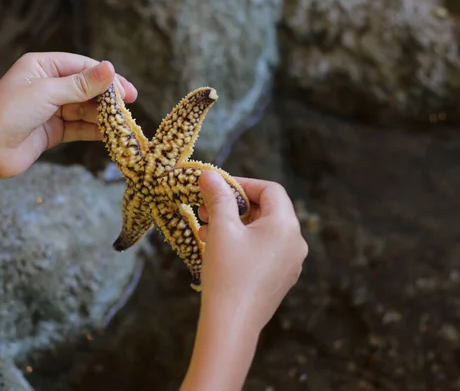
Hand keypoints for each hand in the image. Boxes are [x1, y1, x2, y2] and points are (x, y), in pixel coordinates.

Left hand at [0, 52, 137, 182]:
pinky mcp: (53, 130)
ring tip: (122, 123)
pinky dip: (94, 130)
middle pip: (86, 88)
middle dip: (107, 97)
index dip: (106, 77)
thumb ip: (81, 84)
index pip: (82, 66)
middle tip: (129, 106)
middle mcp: (48, 85)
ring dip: (102, 115)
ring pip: (84, 109)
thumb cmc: (8, 113)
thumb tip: (110, 68)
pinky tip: (109, 134)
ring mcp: (51, 109)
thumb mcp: (47, 93)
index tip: (126, 90)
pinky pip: (79, 127)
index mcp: (42, 67)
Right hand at [197, 171, 307, 320]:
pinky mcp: (279, 279)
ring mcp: (289, 263)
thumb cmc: (227, 272)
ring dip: (234, 225)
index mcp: (287, 226)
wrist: (232, 324)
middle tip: (205, 208)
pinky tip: (216, 248)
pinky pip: (262, 251)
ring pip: (262, 232)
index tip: (217, 187)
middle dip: (233, 206)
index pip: (270, 190)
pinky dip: (241, 243)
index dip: (242, 184)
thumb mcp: (221, 228)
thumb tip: (210, 174)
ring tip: (205, 229)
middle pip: (266, 210)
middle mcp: (295, 243)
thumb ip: (218, 197)